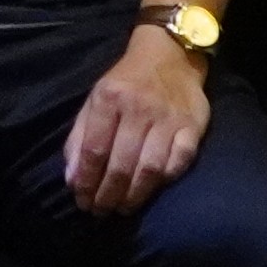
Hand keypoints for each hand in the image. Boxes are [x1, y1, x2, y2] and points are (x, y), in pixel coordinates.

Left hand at [66, 27, 213, 214]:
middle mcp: (139, 108)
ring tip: (122, 208)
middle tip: (100, 212)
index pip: (94, 149)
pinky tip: (151, 190)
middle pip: (122, 164)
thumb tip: (73, 179)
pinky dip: (164, 181)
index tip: (81, 201)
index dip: (87, 181)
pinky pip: (179, 162)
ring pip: (150, 168)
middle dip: (108, 195)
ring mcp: (169, 118)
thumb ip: (80, 138)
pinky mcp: (193, 126)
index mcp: (109, 99)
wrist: (170, 54)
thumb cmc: (126, 82)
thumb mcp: (95, 99)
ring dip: (134, 196)